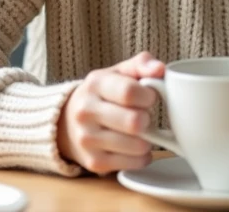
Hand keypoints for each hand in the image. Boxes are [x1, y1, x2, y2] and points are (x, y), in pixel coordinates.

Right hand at [57, 51, 165, 174]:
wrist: (67, 122)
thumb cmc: (103, 93)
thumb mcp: (118, 72)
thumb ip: (142, 64)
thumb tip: (160, 70)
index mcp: (95, 84)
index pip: (129, 92)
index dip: (148, 96)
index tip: (149, 97)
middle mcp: (86, 112)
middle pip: (134, 122)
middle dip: (148, 119)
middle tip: (144, 115)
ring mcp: (88, 139)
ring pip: (138, 145)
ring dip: (147, 139)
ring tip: (138, 131)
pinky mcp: (95, 162)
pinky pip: (135, 163)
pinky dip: (142, 155)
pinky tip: (134, 146)